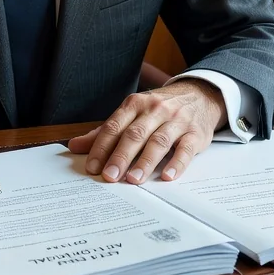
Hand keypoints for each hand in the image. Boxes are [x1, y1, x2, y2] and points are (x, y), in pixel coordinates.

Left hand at [68, 80, 225, 183]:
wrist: (199, 95)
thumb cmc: (159, 109)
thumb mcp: (132, 114)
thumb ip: (105, 132)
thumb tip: (74, 146)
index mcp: (135, 104)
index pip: (115, 126)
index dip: (102, 147)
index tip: (92, 166)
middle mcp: (155, 110)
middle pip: (135, 134)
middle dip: (120, 156)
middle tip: (109, 176)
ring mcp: (177, 121)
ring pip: (159, 141)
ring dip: (145, 161)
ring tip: (133, 179)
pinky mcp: (195, 134)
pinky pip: (185, 149)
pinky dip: (177, 163)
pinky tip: (167, 176)